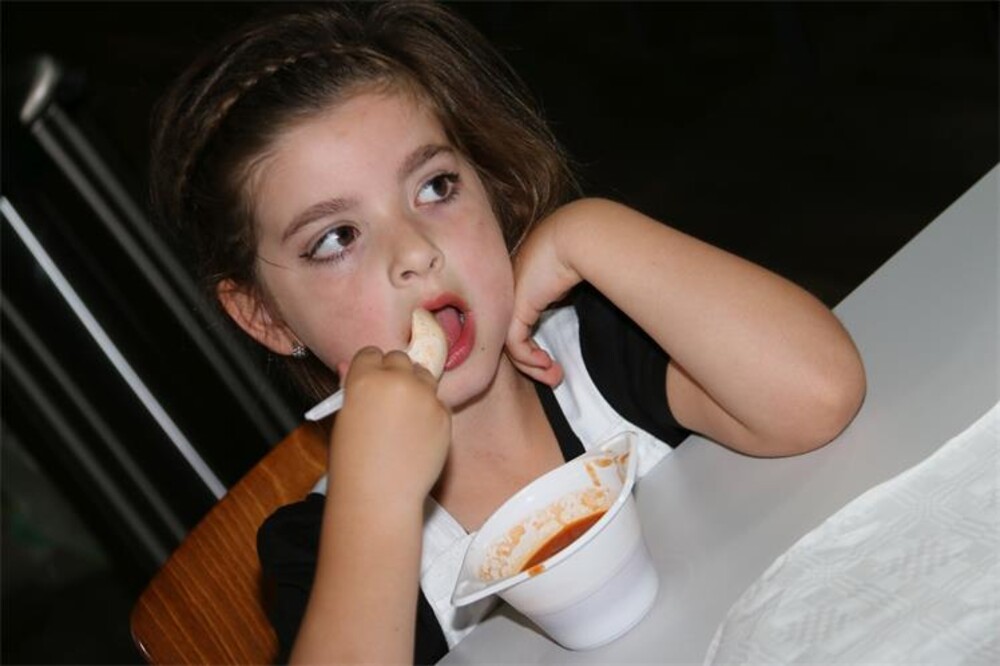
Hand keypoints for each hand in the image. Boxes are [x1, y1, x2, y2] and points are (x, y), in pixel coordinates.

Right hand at [329, 347, 450, 504]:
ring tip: (404, 416)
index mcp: (365, 378)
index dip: (369, 368)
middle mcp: (397, 380)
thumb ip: (351, 389)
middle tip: (389, 398)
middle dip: (395, 373)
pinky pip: (438, 403)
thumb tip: (349, 367)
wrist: (380, 495)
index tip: (370, 381)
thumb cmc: (352, 462)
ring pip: (424, 376)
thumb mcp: (343, 419)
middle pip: (400, 359)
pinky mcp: (444, 415)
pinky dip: (431, 413)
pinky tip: (418, 434)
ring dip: (416, 387)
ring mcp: (425, 396)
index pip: (371, 353)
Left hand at [506, 205, 583, 385]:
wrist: (575, 238)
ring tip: (554, 376)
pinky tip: (546, 362)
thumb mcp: (562, 282)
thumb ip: (554, 299)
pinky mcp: (514, 309)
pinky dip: (529, 359)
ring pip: (511, 346)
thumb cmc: (577, 252)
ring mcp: (508, 301)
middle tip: (554, 379)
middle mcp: (508, 294)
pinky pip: (515, 344)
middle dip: (532, 365)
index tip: (551, 360)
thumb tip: (560, 310)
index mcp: (518, 285)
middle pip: (511, 338)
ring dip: (533, 366)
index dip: (530, 348)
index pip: (516, 325)